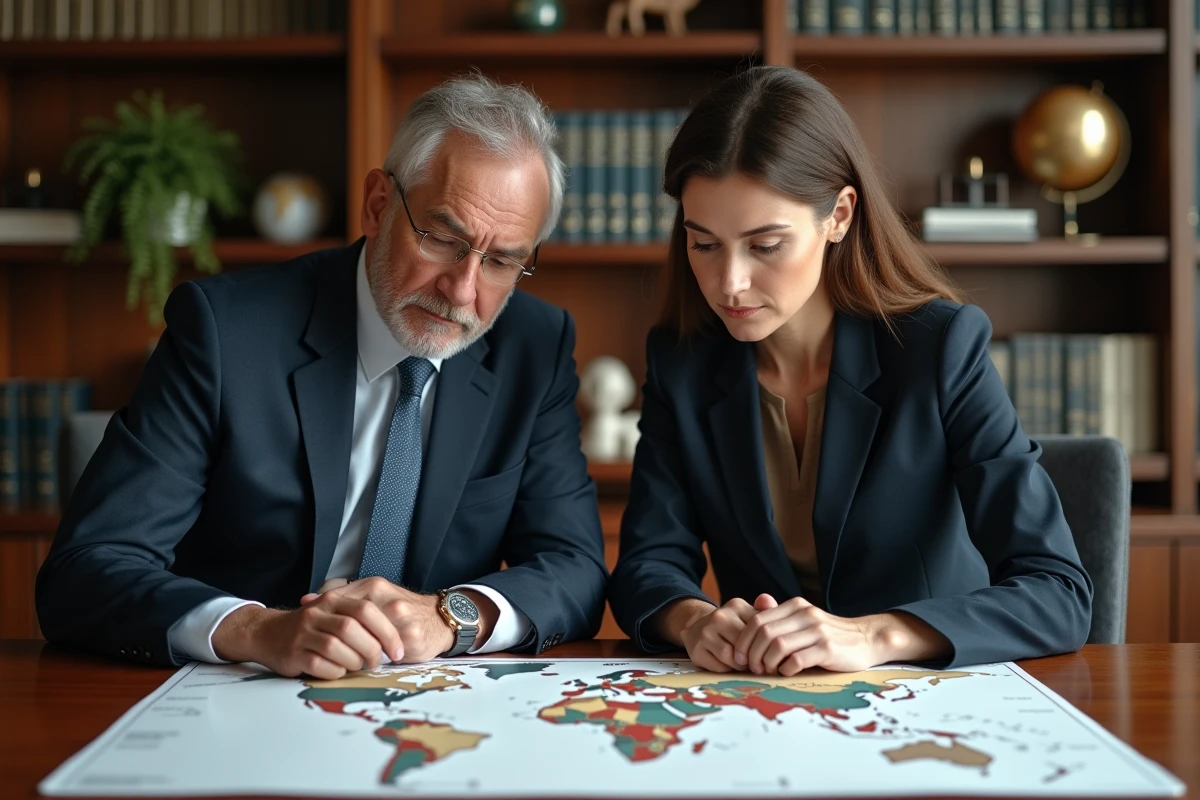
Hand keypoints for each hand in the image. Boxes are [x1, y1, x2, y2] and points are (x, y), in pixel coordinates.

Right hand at [211, 597, 403, 680]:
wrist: (267, 633)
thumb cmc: (311, 627)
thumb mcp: (333, 612)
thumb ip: (359, 618)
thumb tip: (396, 636)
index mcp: (332, 600)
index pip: (366, 610)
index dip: (386, 631)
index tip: (398, 650)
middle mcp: (317, 613)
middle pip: (351, 628)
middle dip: (372, 649)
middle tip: (378, 662)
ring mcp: (303, 633)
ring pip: (336, 647)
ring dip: (354, 661)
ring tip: (359, 666)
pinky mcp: (293, 654)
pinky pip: (320, 665)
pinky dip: (335, 672)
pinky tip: (339, 671)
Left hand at [301, 578, 455, 663]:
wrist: (440, 619)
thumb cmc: (402, 612)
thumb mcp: (374, 598)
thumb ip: (344, 599)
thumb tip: (307, 600)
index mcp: (373, 586)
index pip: (337, 601)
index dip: (323, 619)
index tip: (316, 633)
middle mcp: (385, 597)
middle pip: (349, 621)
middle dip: (338, 641)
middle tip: (331, 651)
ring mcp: (399, 615)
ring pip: (366, 638)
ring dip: (356, 651)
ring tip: (352, 660)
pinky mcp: (410, 634)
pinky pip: (384, 651)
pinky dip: (374, 659)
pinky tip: (371, 663)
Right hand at [657, 597, 757, 672]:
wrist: (697, 628)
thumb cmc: (731, 626)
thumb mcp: (748, 616)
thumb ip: (764, 612)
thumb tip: (772, 603)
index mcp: (736, 605)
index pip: (757, 628)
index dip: (764, 644)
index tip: (766, 652)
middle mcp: (719, 616)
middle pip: (744, 643)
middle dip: (752, 656)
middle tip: (756, 662)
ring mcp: (706, 632)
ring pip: (731, 656)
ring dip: (740, 665)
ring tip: (742, 664)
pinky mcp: (697, 649)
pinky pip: (719, 666)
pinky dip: (727, 669)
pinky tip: (727, 665)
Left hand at [732, 594, 880, 675]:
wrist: (867, 639)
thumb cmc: (830, 634)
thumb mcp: (804, 620)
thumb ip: (780, 617)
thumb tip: (754, 608)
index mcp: (795, 606)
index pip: (757, 620)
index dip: (743, 640)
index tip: (740, 657)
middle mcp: (804, 615)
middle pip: (763, 632)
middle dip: (752, 653)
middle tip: (752, 668)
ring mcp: (817, 631)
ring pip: (777, 646)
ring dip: (767, 663)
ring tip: (768, 672)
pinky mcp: (828, 649)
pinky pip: (796, 660)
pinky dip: (786, 669)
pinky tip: (787, 673)